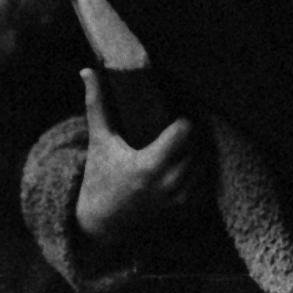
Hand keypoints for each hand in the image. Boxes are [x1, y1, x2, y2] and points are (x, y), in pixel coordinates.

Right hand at [73, 70, 203, 243]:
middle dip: (189, 139)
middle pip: (196, 147)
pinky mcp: (185, 210)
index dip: (182, 122)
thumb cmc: (99, 176)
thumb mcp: (99, 141)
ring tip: (178, 150)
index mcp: (149, 164)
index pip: (185, 132)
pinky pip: (204, 184)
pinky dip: (197, 174)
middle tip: (176, 135)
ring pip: (203, 165)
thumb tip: (87, 71)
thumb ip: (97, 105)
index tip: (174, 120)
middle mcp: (168, 183)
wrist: (102, 221)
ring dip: (195, 156)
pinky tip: (182, 168)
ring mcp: (179, 199)